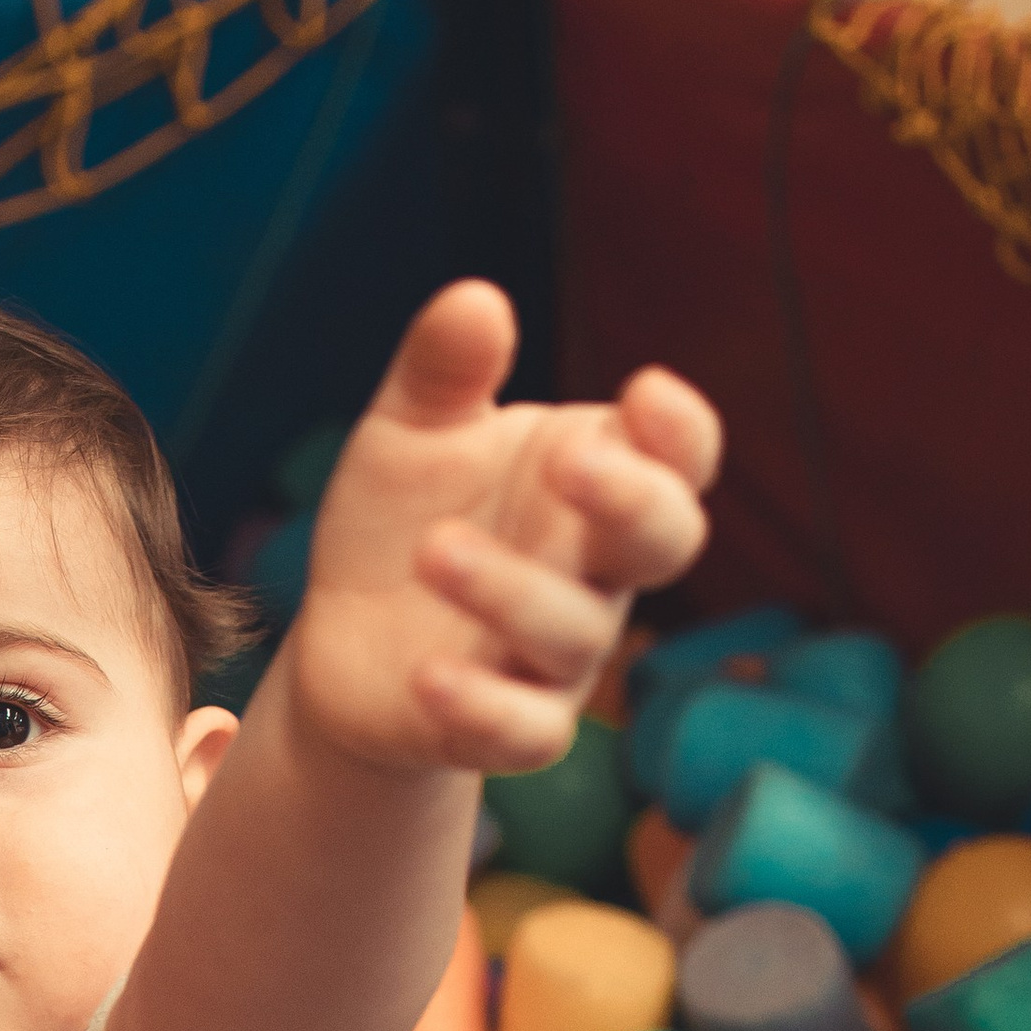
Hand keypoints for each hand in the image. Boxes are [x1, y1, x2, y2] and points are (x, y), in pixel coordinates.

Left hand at [285, 280, 720, 782]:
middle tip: (568, 463)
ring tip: (433, 548)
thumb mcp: (410, 432)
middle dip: (633, 501)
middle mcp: (599, 569)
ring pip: (576, 632)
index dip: (679, 431)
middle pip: (666, 541)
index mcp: (598, 480)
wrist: (349, 641)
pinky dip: (484, 706)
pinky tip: (429, 675)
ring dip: (511, 591)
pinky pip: (526, 730)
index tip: (644, 391)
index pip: (680, 456)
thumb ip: (443, 371)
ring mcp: (562, 655)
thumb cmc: (406, 516)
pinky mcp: (511, 725)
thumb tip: (476, 300)